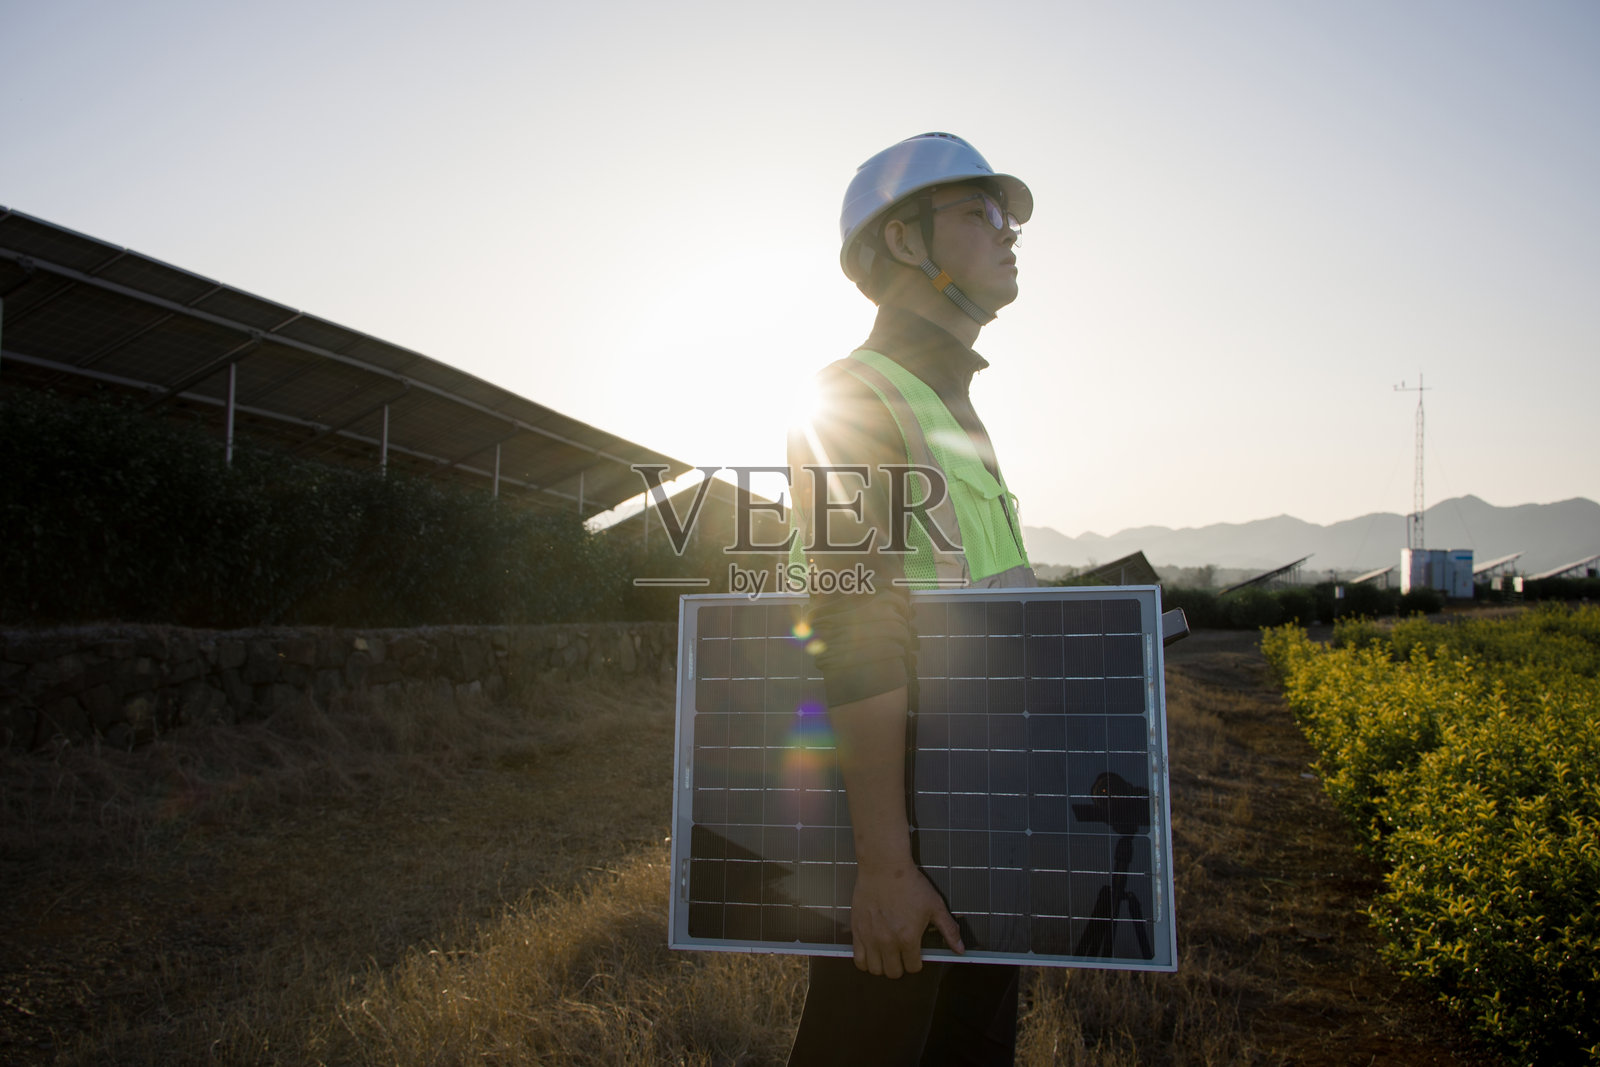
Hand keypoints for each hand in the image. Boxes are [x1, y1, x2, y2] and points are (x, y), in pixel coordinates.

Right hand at [849, 861, 964, 977]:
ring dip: (882, 966)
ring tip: (887, 956)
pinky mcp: (857, 930)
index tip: (915, 954)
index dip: (916, 963)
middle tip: (902, 956)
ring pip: (875, 969)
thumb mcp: (935, 906)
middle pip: (893, 973)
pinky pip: (858, 958)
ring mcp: (870, 937)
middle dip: (900, 967)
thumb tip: (960, 949)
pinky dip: (865, 961)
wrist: (884, 867)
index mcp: (908, 938)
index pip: (913, 968)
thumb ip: (948, 930)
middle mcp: (888, 942)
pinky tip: (872, 953)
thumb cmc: (910, 884)